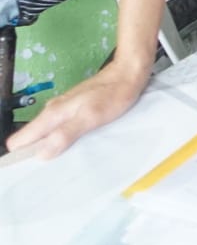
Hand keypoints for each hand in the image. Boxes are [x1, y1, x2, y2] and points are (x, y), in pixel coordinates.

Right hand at [4, 56, 149, 159]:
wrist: (129, 73)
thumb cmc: (113, 93)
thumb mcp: (90, 116)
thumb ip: (65, 133)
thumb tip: (41, 154)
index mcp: (51, 114)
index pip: (19, 140)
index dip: (20, 156)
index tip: (32, 170)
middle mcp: (52, 112)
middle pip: (31, 140)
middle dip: (37, 155)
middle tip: (55, 168)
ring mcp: (63, 111)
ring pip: (46, 135)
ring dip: (53, 148)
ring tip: (68, 159)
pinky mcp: (74, 111)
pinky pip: (61, 130)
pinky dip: (65, 139)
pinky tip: (79, 145)